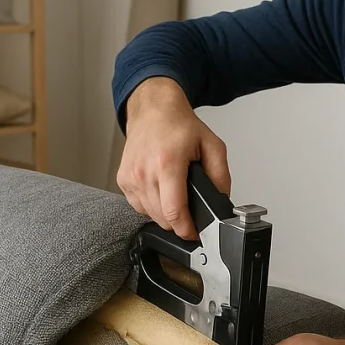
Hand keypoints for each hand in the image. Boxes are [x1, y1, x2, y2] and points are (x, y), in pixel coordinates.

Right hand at [117, 77, 230, 239]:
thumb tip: (221, 201)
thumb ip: (221, 176)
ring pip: (150, 215)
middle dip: (179, 221)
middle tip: (190, 212)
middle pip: (162, 218)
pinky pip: (139, 206)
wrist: (153, 110)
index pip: (173, 211)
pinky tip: (161, 190)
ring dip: (165, 213)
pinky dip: (152, 205)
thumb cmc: (179, 125)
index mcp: (167, 163)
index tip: (195, 233)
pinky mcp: (123, 180)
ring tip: (176, 196)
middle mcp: (144, 171)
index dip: (186, 229)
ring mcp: (130, 177)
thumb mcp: (212, 145)